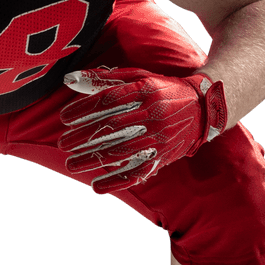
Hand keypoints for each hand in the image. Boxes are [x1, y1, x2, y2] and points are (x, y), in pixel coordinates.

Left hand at [59, 66, 226, 192]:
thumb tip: (68, 80)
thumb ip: (102, 79)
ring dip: (93, 160)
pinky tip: (96, 186)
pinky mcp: (163, 157)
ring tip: (71, 164)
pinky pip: (138, 172)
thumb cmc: (161, 89)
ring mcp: (159, 137)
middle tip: (62, 144)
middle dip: (83, 137)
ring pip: (122, 151)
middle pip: (113, 127)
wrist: (203, 107)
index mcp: (145, 90)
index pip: (108, 101)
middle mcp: (153, 114)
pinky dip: (116, 181)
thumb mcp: (136, 77)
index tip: (63, 118)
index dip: (83, 110)